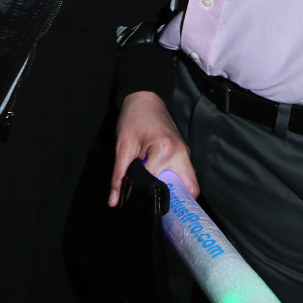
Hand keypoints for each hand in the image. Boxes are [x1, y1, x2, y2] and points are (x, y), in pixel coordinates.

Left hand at [110, 91, 198, 206]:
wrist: (145, 96)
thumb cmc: (133, 117)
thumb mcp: (122, 147)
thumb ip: (119, 176)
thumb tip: (113, 201)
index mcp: (166, 151)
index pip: (159, 186)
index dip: (147, 197)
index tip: (137, 202)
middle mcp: (180, 153)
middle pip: (188, 190)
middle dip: (174, 202)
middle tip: (155, 206)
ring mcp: (185, 152)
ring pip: (188, 183)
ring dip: (176, 192)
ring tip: (157, 198)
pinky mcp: (183, 152)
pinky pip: (185, 174)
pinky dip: (177, 183)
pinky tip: (161, 185)